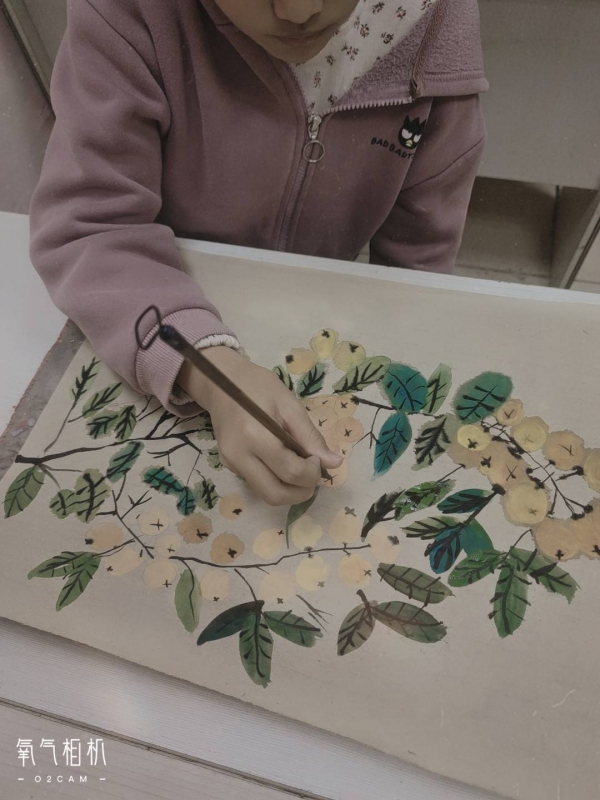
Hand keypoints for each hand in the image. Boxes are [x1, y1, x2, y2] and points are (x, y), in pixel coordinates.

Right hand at [178, 347, 342, 505]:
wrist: (220, 382)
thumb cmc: (259, 387)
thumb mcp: (290, 405)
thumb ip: (311, 436)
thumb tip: (334, 463)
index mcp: (255, 436)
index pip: (291, 472)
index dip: (312, 472)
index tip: (317, 457)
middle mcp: (239, 456)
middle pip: (275, 494)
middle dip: (302, 492)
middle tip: (313, 473)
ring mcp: (231, 463)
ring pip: (266, 495)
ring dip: (290, 491)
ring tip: (300, 469)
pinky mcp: (228, 465)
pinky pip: (257, 484)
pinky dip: (276, 481)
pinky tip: (283, 462)